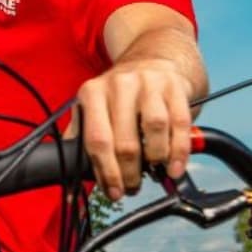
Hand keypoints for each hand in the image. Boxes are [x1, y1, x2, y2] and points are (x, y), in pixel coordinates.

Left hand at [70, 57, 195, 200]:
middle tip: (132, 188)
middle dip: (129, 173)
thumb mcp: (93, 106)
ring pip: (154, 129)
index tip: (113, 192)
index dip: (106, 172)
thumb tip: (72, 174)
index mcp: (93, 92)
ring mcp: (149, 83)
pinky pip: (179, 123)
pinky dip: (179, 151)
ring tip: (155, 173)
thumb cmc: (120, 95)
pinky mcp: (174, 86)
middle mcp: (119, 84)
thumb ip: (82, 135)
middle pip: (125, 140)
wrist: (152, 59)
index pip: (97, 140)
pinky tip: (174, 167)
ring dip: (155, 160)